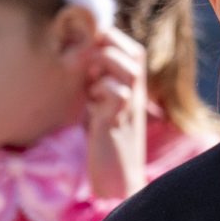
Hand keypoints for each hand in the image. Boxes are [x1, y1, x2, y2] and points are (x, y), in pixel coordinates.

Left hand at [80, 24, 148, 202]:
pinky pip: (118, 92)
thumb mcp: (101, 105)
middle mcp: (138, 93)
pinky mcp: (119, 121)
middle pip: (135, 52)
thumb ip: (96, 83)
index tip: (88, 53)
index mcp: (134, 87)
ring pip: (130, 69)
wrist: (116, 178)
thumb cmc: (105, 140)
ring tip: (90, 83)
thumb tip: (80, 58)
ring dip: (105, 67)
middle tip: (87, 67)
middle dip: (108, 50)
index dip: (112, 42)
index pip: (133, 49)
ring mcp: (132, 107)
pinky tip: (91, 105)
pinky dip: (101, 91)